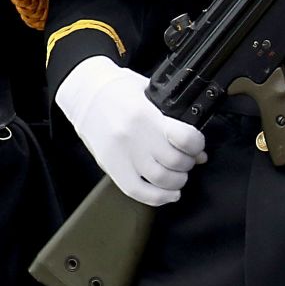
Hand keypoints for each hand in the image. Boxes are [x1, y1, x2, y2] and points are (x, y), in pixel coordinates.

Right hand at [56, 56, 206, 205]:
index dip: (197, 145)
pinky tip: (169, 194)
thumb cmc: (119, 88)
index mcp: (145, 115)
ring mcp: (120, 155)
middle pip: (174, 162)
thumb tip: (197, 148)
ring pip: (159, 180)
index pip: (184, 138)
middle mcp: (133, 138)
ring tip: (179, 174)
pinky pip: (135, 191)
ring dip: (177, 181)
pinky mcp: (109, 166)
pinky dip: (157, 197)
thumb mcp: (150, 92)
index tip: (198, 146)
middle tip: (189, 160)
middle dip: (188, 164)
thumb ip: (172, 118)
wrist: (84, 92)